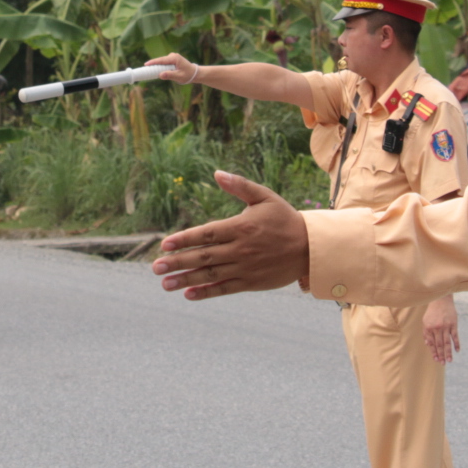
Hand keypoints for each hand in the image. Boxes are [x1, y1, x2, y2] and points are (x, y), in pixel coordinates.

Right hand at [145, 52, 194, 82]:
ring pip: (162, 61)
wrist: (194, 73)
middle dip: (153, 64)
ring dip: (156, 66)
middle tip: (145, 69)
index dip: (153, 62)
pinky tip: (156, 70)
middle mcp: (173, 56)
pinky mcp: (172, 60)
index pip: (161, 60)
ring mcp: (172, 57)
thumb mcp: (179, 76)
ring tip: (149, 70)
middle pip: (160, 60)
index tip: (145, 64)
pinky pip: (164, 63)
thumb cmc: (188, 75)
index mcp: (174, 58)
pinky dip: (160, 66)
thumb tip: (160, 75)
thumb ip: (169, 75)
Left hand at [151, 170, 307, 299]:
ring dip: (186, 279)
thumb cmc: (284, 219)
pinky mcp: (251, 282)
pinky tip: (188, 294)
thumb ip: (240, 186)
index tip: (165, 244)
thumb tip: (217, 173)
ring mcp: (245, 268)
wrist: (310, 247)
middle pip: (204, 256)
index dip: (184, 239)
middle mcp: (240, 249)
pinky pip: (225, 288)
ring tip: (166, 283)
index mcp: (241, 226)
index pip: (206, 234)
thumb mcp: (264, 197)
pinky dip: (207, 292)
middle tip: (156, 267)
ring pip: (211, 274)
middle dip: (178, 261)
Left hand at [422, 296, 458, 363]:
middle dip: (441, 355)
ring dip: (448, 352)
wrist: (441, 300)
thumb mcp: (425, 321)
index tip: (436, 360)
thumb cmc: (432, 312)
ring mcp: (446, 326)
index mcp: (429, 328)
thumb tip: (428, 344)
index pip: (432, 343)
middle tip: (443, 363)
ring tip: (449, 360)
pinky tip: (457, 350)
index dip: (434, 352)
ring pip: (447, 342)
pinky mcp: (453, 324)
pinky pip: (455, 336)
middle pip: (439, 345)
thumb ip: (426, 333)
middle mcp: (437, 328)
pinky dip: (456, 343)